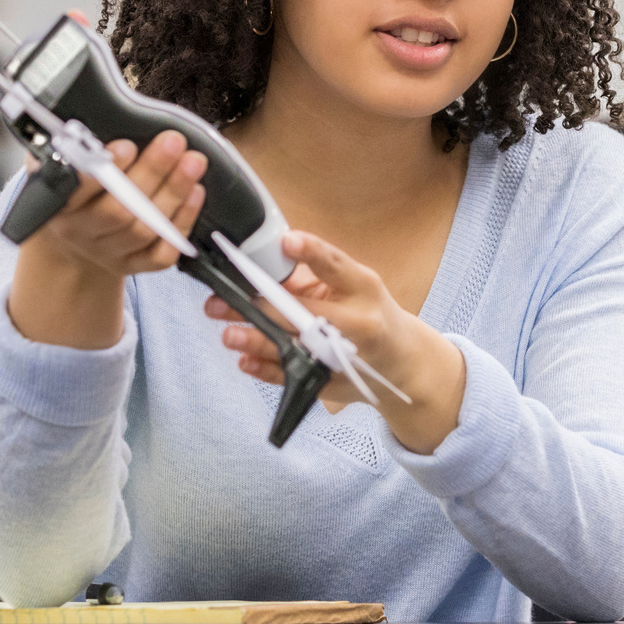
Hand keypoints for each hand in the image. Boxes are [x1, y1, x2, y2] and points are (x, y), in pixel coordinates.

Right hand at [8, 131, 205, 348]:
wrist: (78, 237)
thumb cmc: (78, 186)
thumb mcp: (65, 162)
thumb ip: (75, 146)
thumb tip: (103, 118)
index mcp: (58, 204)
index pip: (76, 190)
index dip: (100, 172)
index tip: (126, 145)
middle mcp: (81, 233)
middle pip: (117, 211)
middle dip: (150, 173)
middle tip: (174, 142)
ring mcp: (108, 254)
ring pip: (144, 230)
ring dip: (173, 193)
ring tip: (193, 162)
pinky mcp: (134, 266)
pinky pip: (162, 253)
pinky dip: (182, 222)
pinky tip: (195, 193)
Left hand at [204, 230, 466, 454]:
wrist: (402, 362)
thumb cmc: (370, 314)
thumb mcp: (354, 287)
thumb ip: (312, 278)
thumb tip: (258, 268)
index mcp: (364, 287)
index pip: (336, 264)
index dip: (311, 252)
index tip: (286, 241)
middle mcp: (359, 321)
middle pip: (304, 313)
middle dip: (260, 307)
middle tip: (221, 301)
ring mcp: (347, 355)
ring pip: (296, 349)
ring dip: (257, 341)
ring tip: (229, 334)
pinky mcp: (335, 382)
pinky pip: (295, 377)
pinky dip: (266, 370)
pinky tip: (245, 360)